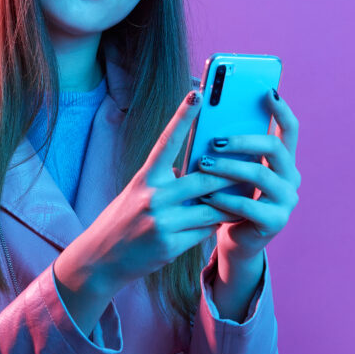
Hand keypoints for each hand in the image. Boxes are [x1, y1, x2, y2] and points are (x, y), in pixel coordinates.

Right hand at [57, 89, 230, 296]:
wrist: (100, 259)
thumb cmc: (123, 221)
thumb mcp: (138, 193)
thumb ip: (166, 181)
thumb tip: (200, 169)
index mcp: (144, 178)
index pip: (167, 141)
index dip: (182, 116)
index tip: (197, 94)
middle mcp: (152, 197)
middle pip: (204, 179)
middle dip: (231, 174)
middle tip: (254, 162)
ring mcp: (161, 222)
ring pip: (211, 208)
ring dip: (230, 203)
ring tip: (246, 196)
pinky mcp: (169, 246)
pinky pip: (204, 232)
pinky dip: (214, 225)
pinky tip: (220, 222)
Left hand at [197, 88, 300, 260]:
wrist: (235, 239)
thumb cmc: (230, 197)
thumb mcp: (232, 169)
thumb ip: (230, 148)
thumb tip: (209, 117)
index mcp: (284, 160)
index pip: (290, 129)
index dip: (281, 109)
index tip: (266, 91)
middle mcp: (291, 178)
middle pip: (274, 148)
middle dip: (243, 140)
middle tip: (215, 140)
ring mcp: (286, 201)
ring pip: (260, 175)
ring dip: (229, 168)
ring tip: (203, 164)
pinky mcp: (275, 222)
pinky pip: (249, 206)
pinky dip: (224, 199)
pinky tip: (206, 195)